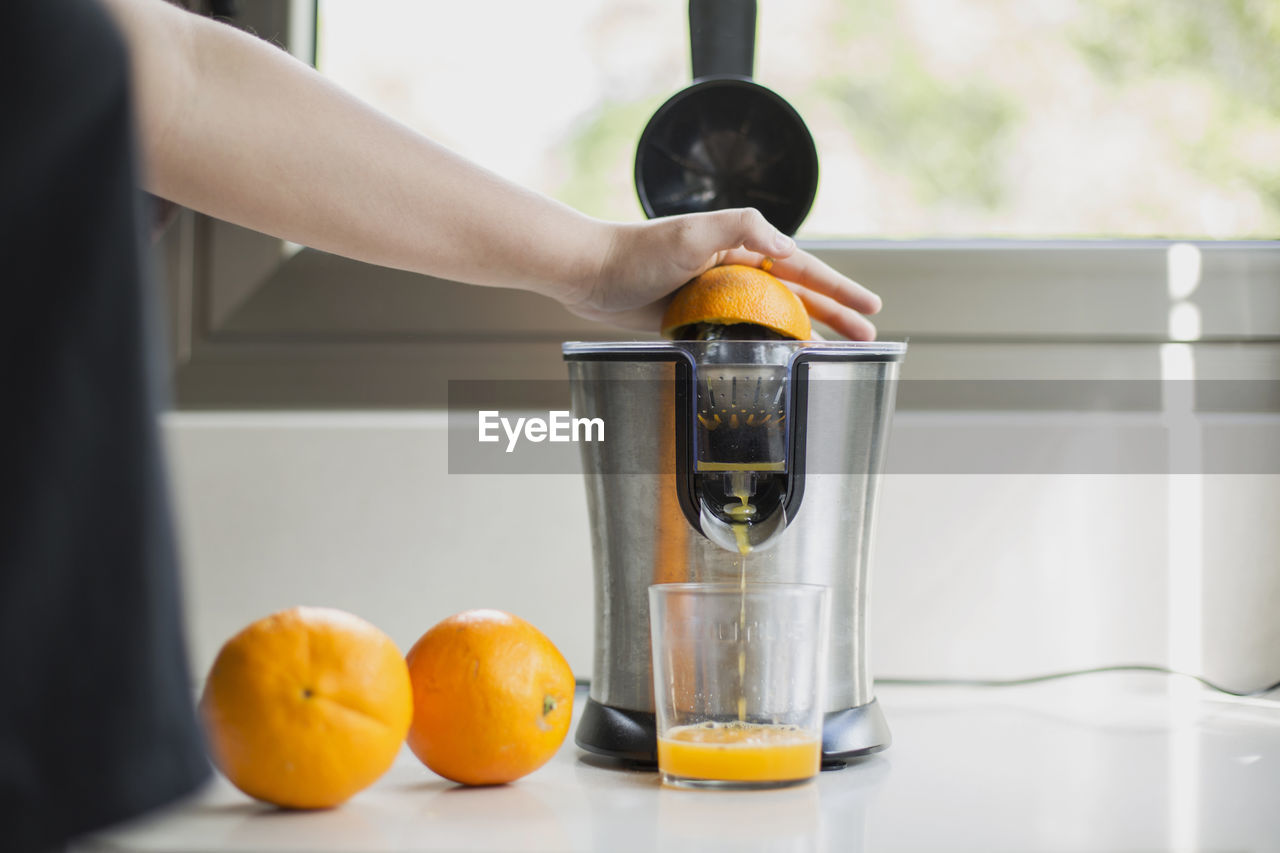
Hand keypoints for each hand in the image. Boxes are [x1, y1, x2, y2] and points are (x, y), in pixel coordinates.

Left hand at [566, 208, 881, 339]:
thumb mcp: (694, 231)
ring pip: (773, 320)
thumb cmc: (640, 250)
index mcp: (743, 247)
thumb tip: (789, 248)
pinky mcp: (695, 321)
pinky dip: (764, 350)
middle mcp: (735, 271)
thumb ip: (743, 228)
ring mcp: (717, 297)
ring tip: (833, 355)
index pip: (804, 268)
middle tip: (866, 337)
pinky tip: (778, 366)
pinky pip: (741, 337)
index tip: (870, 307)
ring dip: (805, 335)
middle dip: (835, 315)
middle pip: (797, 296)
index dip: (839, 289)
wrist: (591, 273)